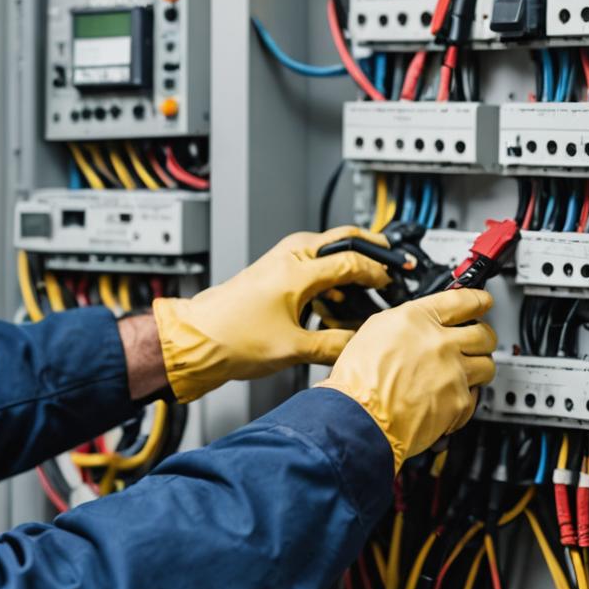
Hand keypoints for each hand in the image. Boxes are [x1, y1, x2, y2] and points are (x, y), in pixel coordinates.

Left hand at [151, 226, 391, 403]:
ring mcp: (277, 264)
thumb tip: (359, 347)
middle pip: (340, 240)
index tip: (393, 283)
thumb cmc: (231, 338)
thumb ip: (334, 346)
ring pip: (323, 253)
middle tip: (392, 258)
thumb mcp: (293, 348)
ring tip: (366, 286)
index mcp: (297, 270)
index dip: (378, 272)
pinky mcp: (271, 276)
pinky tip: (334, 302)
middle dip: (369, 248)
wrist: (196, 340)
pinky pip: (308, 267)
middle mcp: (287, 259)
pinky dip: (327, 278)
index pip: (352, 260)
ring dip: (346, 266)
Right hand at [318, 288, 496, 470]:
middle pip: (484, 333)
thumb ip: (406, 323)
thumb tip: (422, 324)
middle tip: (477, 341)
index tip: (483, 301)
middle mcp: (439, 342)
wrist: (359, 418)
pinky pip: (475, 396)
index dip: (478, 299)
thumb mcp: (373, 332)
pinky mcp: (459, 401)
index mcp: (417, 319)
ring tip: (462, 373)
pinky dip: (464, 397)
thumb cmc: (358, 380)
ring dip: (478, 368)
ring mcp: (453, 372)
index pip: (463, 300)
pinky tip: (448, 397)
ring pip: (487, 364)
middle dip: (483, 337)